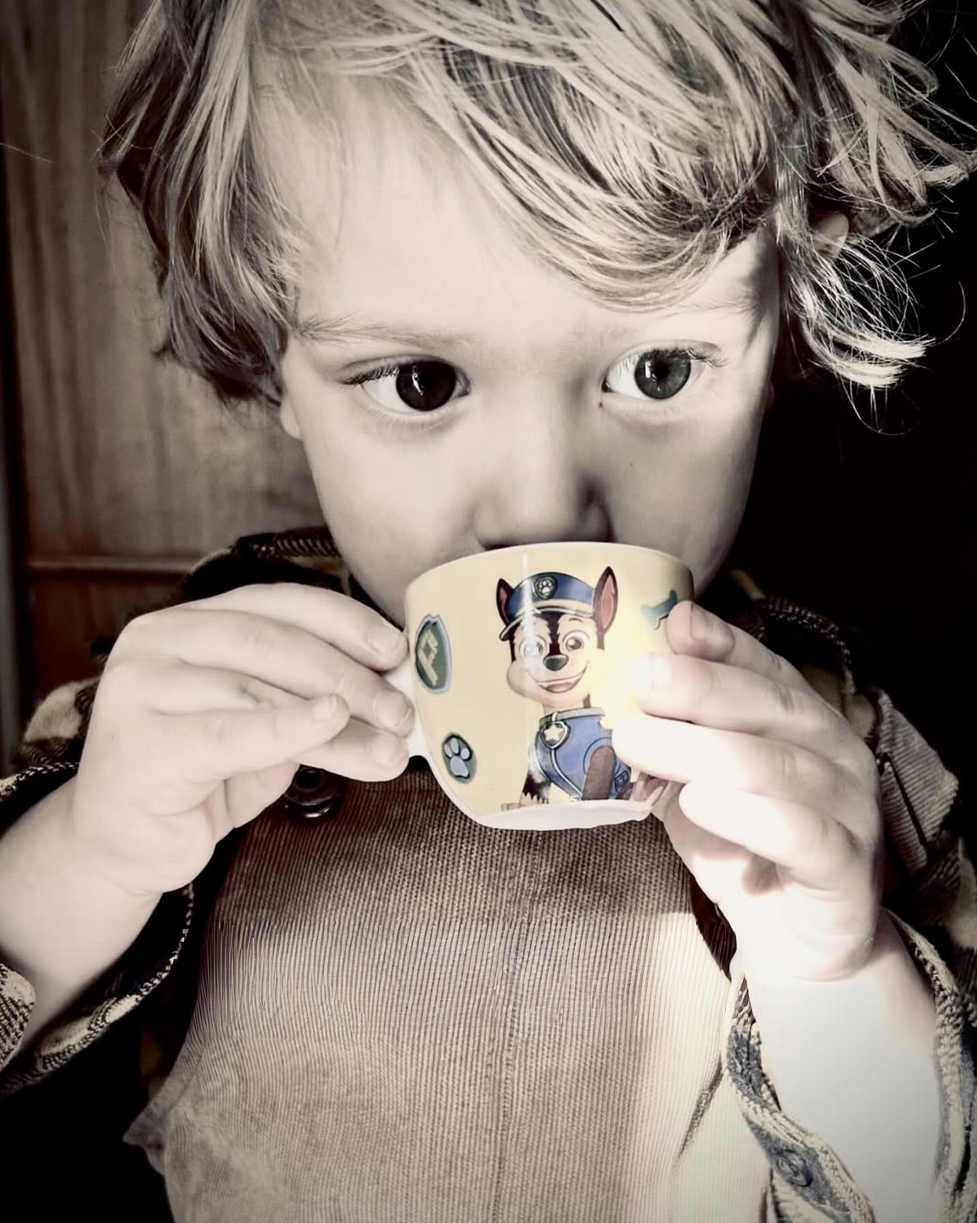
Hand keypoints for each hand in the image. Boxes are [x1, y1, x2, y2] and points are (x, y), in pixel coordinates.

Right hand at [67, 583, 412, 897]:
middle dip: (350, 677)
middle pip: (274, 645)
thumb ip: (314, 701)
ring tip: (387, 747)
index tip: (397, 650)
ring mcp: (141, 688)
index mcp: (192, 622)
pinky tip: (330, 724)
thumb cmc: (202, 778)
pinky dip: (290, 727)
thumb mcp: (267, 728)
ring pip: (262, 692)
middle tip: (401, 712)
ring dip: (338, 721)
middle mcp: (159, 641)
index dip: (345, 622)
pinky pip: (232, 731)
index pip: (279, 603)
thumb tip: (395, 695)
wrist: (127, 846)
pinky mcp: (143, 742)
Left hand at [612, 601, 883, 988]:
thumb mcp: (694, 782)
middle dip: (702, 687)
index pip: (765, 668)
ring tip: (637, 740)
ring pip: (778, 768)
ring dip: (703, 750)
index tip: (673, 624)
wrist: (794, 941)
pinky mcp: (845, 868)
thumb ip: (667, 739)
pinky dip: (750, 816)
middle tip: (641, 677)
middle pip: (771, 708)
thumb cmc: (740, 846)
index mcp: (801, 719)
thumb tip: (611, 696)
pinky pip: (802, 835)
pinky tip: (699, 802)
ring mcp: (848, 808)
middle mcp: (834, 752)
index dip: (722, 644)